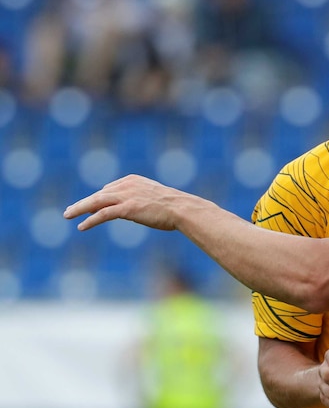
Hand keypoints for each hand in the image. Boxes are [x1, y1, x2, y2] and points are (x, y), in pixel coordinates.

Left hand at [64, 174, 188, 230]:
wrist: (182, 208)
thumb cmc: (173, 206)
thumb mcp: (154, 198)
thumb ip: (140, 199)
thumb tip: (135, 209)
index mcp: (133, 180)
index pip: (109, 189)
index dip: (97, 199)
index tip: (89, 206)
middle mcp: (127, 185)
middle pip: (99, 194)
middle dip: (82, 203)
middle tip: (69, 211)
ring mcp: (126, 196)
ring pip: (96, 202)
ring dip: (79, 209)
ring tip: (68, 215)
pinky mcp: (127, 208)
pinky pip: (103, 214)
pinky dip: (91, 220)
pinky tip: (82, 226)